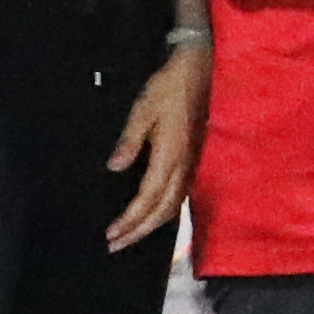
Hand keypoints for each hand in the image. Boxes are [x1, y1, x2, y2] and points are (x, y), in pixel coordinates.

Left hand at [104, 33, 208, 251]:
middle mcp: (184, 166)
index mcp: (170, 155)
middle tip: (116, 245)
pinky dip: (165, 212)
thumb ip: (129, 141)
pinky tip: (155, 213)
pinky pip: (181, 195)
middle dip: (138, 231)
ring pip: (174, 206)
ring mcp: (193, 164)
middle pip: (162, 211)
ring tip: (132, 235)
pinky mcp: (196, 160)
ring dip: (152, 225)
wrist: (202, 68)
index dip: (130, 220)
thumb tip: (114, 169)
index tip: (111, 234)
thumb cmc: (170, 86)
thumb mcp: (143, 108)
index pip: (147, 199)